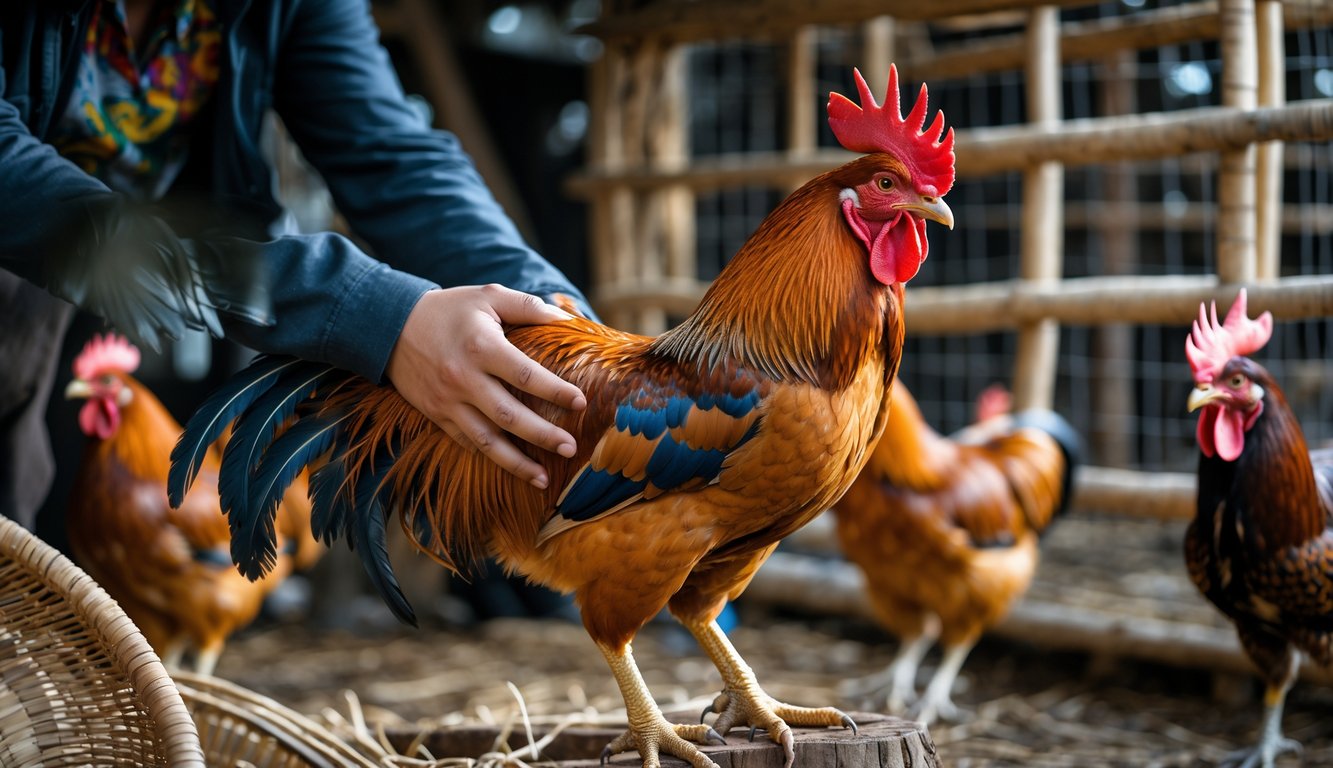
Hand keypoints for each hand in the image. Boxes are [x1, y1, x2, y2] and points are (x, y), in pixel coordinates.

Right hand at [386, 285, 586, 487]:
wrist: (390, 326)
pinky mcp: (436, 414)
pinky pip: (467, 442)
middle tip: (571, 448)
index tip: (581, 403)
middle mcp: (464, 378)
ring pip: (486, 440)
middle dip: (543, 435)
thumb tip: (567, 318)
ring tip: (544, 479)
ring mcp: (448, 401)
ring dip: (516, 463)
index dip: (556, 391)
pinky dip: (490, 457)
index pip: (526, 376)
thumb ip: (528, 307)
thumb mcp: (488, 295)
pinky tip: (512, 468)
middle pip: (510, 416)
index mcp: (482, 347)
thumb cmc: (449, 309)